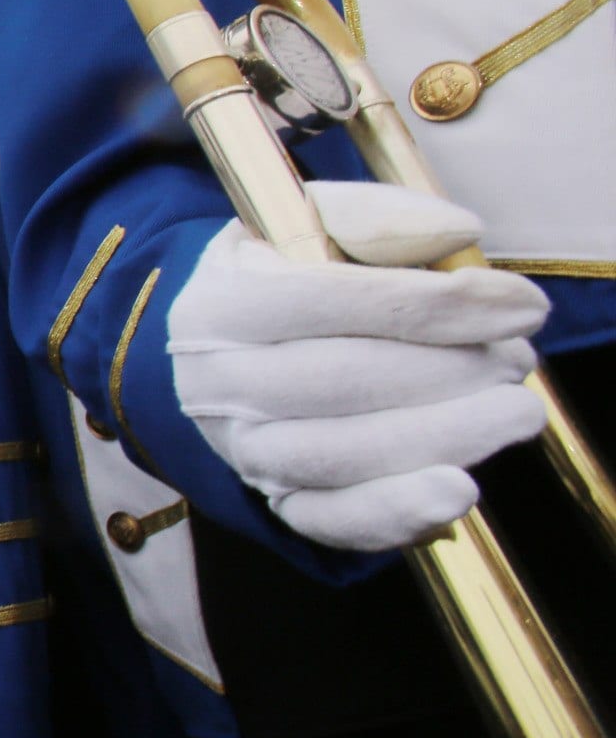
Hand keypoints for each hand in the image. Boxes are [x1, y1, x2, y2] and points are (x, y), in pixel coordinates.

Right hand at [169, 182, 547, 549]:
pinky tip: (457, 490)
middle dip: (448, 372)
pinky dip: (395, 513)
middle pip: (338, 381)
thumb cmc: (288, 278)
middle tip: (517, 360)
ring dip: (442, 435)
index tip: (522, 306)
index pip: (326, 301)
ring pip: (340, 454)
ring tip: (513, 410)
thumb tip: (460, 234)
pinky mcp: (276, 498)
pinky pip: (331, 520)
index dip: (435, 306)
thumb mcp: (312, 225)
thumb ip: (378, 217)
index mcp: (219, 305)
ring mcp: (242, 449)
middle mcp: (216, 384)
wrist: (233, 351)